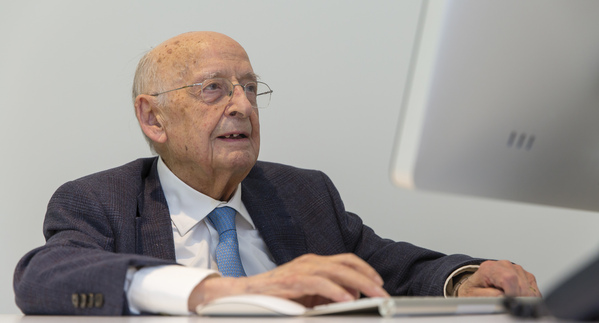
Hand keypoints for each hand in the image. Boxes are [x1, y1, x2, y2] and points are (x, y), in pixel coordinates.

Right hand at [188, 253, 388, 310]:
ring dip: (358, 283)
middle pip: (346, 264)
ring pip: (336, 270)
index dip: (365, 269)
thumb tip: (352, 296)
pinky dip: (335, 291)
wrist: (246, 294)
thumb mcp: (308, 294)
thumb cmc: (277, 295)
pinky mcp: (292, 280)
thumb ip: (328, 293)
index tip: (379, 283)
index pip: (346, 260)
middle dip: (368, 278)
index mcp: (315, 263)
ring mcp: (301, 269)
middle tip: (383, 292)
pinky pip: (319, 283)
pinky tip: (346, 299)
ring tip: (373, 295)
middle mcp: (310, 262)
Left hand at [457, 260, 540, 296]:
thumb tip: (503, 298)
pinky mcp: (524, 274)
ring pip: (529, 287)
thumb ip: (489, 295)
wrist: (476, 285)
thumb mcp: (475, 294)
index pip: (508, 278)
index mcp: (489, 268)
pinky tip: (517, 297)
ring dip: (523, 298)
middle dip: (518, 299)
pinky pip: (533, 288)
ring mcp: (515, 268)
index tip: (510, 303)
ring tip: (509, 300)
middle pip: (521, 284)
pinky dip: (529, 297)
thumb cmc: (475, 290)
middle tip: (510, 306)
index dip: (513, 293)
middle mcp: (504, 265)